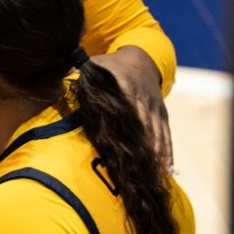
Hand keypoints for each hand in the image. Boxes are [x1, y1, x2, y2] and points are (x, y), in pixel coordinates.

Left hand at [92, 47, 171, 167]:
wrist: (141, 59)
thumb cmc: (112, 65)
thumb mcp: (97, 63)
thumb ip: (81, 70)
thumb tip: (65, 75)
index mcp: (127, 85)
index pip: (129, 107)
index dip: (130, 125)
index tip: (128, 144)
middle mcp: (145, 98)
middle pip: (146, 125)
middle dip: (145, 146)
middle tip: (142, 168)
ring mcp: (156, 107)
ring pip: (159, 133)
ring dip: (158, 154)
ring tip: (157, 175)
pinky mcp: (162, 114)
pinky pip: (166, 134)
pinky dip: (167, 151)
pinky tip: (168, 168)